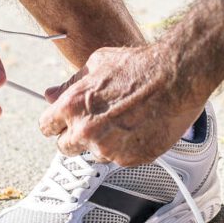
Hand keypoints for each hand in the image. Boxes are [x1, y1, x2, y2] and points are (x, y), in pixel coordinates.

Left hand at [39, 45, 206, 166]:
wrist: (177, 76)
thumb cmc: (140, 66)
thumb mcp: (97, 64)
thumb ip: (70, 85)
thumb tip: (50, 95)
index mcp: (73, 106)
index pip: (47, 128)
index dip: (56, 124)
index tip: (63, 124)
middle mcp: (87, 131)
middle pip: (66, 148)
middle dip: (76, 137)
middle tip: (95, 123)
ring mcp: (110, 148)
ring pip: (96, 154)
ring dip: (104, 143)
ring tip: (125, 120)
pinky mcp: (132, 159)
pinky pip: (121, 158)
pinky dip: (127, 148)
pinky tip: (139, 127)